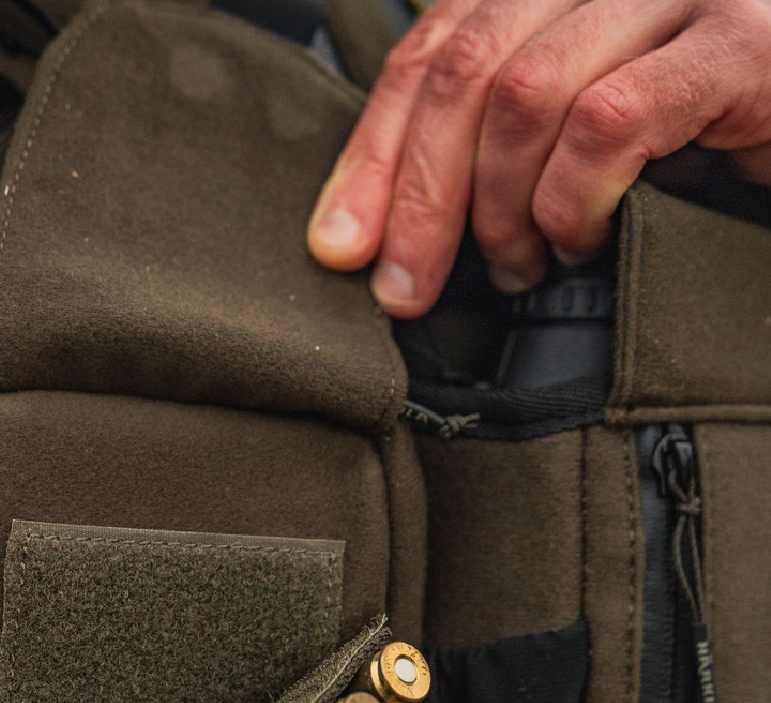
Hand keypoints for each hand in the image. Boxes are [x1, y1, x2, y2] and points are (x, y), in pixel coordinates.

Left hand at [308, 0, 770, 315]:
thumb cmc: (708, 140)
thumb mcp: (585, 128)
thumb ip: (506, 135)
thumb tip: (397, 217)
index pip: (435, 45)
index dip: (374, 150)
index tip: (341, 243)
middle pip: (465, 67)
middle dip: (417, 196)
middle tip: (405, 289)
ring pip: (525, 93)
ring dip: (502, 207)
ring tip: (521, 265)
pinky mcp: (739, 44)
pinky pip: (610, 122)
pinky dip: (575, 200)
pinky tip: (584, 237)